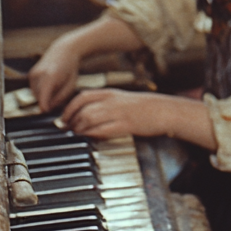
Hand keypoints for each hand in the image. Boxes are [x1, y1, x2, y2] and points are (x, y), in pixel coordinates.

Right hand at [29, 39, 82, 111]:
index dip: (44, 107)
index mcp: (51, 76)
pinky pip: (34, 88)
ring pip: (36, 94)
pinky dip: (41, 89)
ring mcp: (33, 74)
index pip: (43, 97)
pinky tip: (50, 83)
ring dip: (44, 95)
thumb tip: (48, 108)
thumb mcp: (71, 84)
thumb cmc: (70, 69)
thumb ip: (61, 97)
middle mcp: (39, 74)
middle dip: (47, 100)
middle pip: (40, 97)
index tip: (47, 113)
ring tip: (56, 86)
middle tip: (59, 96)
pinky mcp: (31, 74)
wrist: (64, 51)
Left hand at [60, 89, 216, 148]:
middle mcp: (113, 101)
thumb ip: (106, 104)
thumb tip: (86, 114)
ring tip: (78, 134)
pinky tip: (90, 137)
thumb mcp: (123, 100)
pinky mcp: (125, 125)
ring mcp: (119, 112)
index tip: (64, 117)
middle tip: (67, 129)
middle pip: (83, 109)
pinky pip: (102, 129)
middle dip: (71, 121)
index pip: (82, 97)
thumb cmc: (146, 107)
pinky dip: (92, 134)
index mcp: (111, 93)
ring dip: (79, 128)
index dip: (69, 108)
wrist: (166, 110)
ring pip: (89, 118)